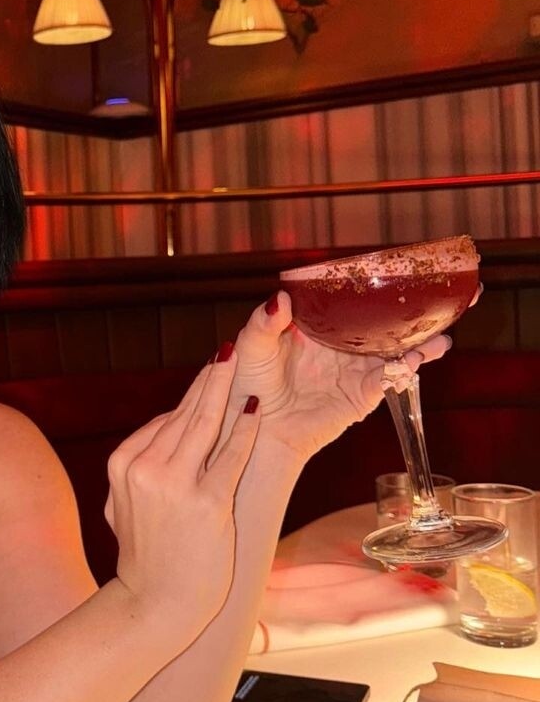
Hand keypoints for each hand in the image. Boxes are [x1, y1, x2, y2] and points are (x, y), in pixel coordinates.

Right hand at [104, 353, 259, 635]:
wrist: (156, 604)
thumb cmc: (147, 556)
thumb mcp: (124, 504)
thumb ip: (139, 468)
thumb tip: (163, 432)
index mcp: (123, 464)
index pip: (164, 420)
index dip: (191, 396)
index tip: (210, 372)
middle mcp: (144, 468)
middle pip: (184, 413)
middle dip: (209, 379)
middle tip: (227, 350)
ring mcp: (175, 485)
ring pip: (204, 424)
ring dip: (224, 389)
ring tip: (239, 363)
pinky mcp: (207, 503)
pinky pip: (230, 455)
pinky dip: (244, 429)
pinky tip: (254, 409)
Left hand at [227, 290, 454, 462]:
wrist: (256, 429)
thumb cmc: (249, 385)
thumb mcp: (251, 345)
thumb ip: (263, 322)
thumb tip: (280, 298)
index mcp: (321, 325)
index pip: (357, 301)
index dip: (383, 287)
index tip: (409, 272)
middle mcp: (343, 345)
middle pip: (388, 325)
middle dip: (420, 313)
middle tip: (451, 298)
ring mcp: (355, 370)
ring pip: (397, 352)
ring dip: (422, 345)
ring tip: (442, 337)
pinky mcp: (359, 396)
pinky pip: (386, 381)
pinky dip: (401, 371)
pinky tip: (413, 360)